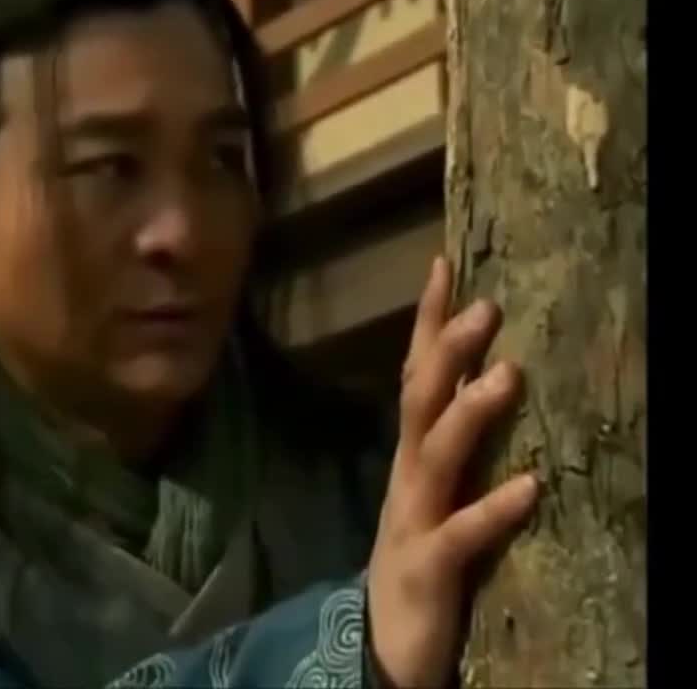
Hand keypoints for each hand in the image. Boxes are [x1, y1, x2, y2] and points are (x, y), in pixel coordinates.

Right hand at [366, 256, 538, 688]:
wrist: (383, 648)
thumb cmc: (422, 563)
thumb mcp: (437, 496)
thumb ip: (456, 447)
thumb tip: (494, 378)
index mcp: (413, 460)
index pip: (418, 377)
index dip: (428, 323)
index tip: (447, 264)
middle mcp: (408, 480)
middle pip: (419, 404)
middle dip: (447, 352)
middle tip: (485, 306)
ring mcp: (412, 522)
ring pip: (434, 457)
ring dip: (468, 414)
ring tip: (507, 375)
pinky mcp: (427, 569)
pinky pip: (460, 536)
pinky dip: (491, 510)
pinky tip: (529, 488)